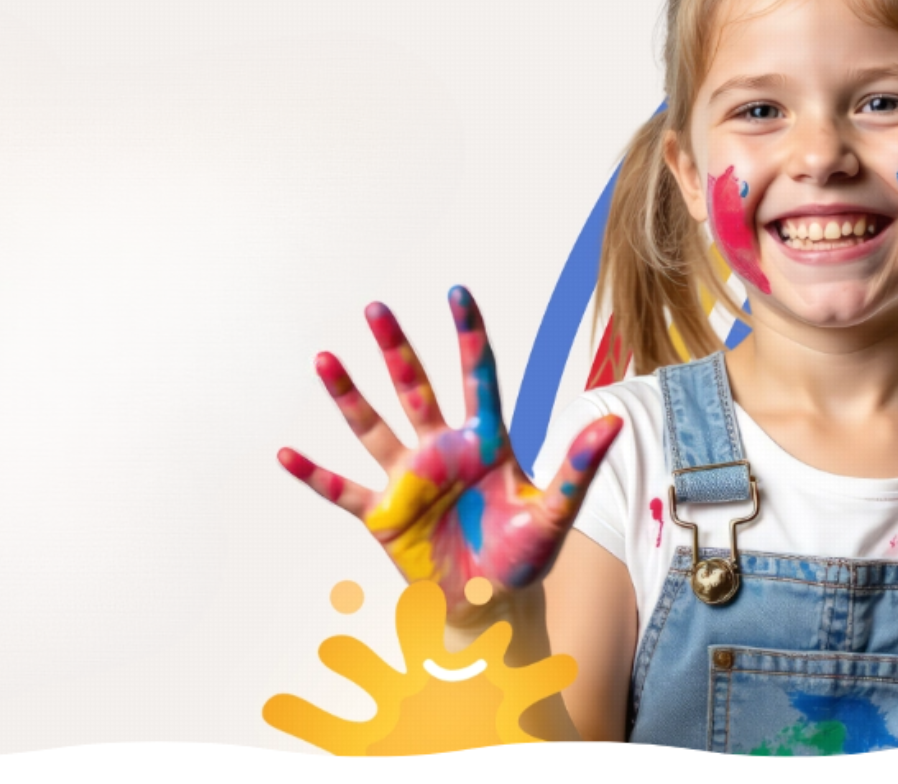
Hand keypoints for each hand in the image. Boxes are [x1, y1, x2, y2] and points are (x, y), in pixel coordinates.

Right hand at [277, 286, 623, 625]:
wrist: (490, 603)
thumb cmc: (523, 555)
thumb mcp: (554, 512)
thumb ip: (578, 467)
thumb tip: (612, 423)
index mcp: (485, 442)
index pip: (477, 378)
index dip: (468, 337)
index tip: (456, 294)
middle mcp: (441, 450)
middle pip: (415, 389)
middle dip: (396, 350)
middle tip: (377, 309)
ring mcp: (408, 479)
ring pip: (373, 428)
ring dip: (348, 396)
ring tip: (325, 360)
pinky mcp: (383, 514)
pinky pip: (341, 489)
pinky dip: (313, 473)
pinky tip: (285, 453)